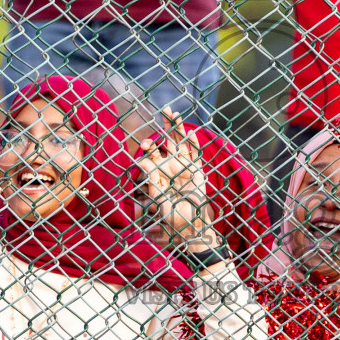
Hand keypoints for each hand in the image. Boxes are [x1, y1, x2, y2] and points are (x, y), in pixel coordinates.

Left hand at [138, 109, 216, 249]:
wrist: (192, 229)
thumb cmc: (172, 218)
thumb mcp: (160, 201)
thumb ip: (152, 182)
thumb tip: (141, 162)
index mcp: (159, 173)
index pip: (152, 153)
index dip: (149, 146)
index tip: (146, 143)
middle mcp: (171, 167)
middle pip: (168, 142)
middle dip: (166, 127)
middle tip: (164, 110)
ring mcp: (185, 168)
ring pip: (182, 144)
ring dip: (179, 129)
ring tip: (175, 113)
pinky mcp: (198, 173)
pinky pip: (196, 156)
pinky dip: (194, 145)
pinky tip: (191, 132)